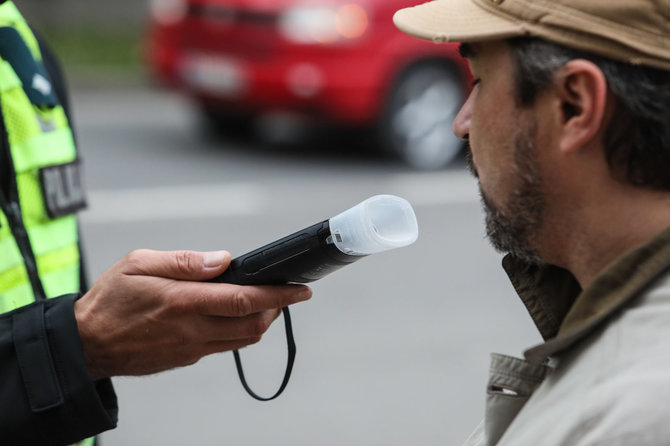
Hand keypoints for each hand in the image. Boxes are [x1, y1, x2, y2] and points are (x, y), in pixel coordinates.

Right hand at [74, 249, 311, 379]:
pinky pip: (225, 346)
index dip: (279, 295)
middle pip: (253, 324)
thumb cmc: (110, 300)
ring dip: (262, 321)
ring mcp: (192, 348)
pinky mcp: (187, 358)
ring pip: (244, 339)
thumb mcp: (139, 264)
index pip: (245, 300)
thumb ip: (185, 262)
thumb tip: (223, 260)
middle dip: (277, 308)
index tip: (301, 290)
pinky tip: (236, 315)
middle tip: (286, 292)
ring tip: (266, 301)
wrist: (87, 345)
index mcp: (183, 303)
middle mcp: (193, 330)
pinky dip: (241, 331)